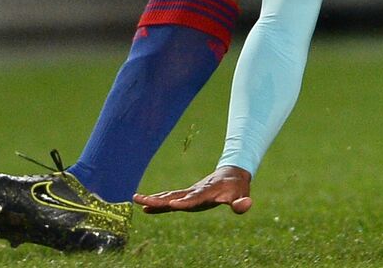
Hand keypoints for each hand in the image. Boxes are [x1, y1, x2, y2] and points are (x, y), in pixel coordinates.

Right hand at [133, 166, 252, 214]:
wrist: (232, 174)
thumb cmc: (237, 187)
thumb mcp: (242, 194)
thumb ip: (242, 202)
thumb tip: (246, 205)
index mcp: (207, 193)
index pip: (194, 199)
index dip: (185, 203)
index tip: (172, 205)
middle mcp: (195, 192)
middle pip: (175, 196)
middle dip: (158, 200)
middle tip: (141, 200)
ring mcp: (189, 193)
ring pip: (169, 196)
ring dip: (153, 199)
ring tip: (136, 200)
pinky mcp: (187, 196)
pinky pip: (170, 199)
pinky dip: (158, 203)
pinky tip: (145, 208)